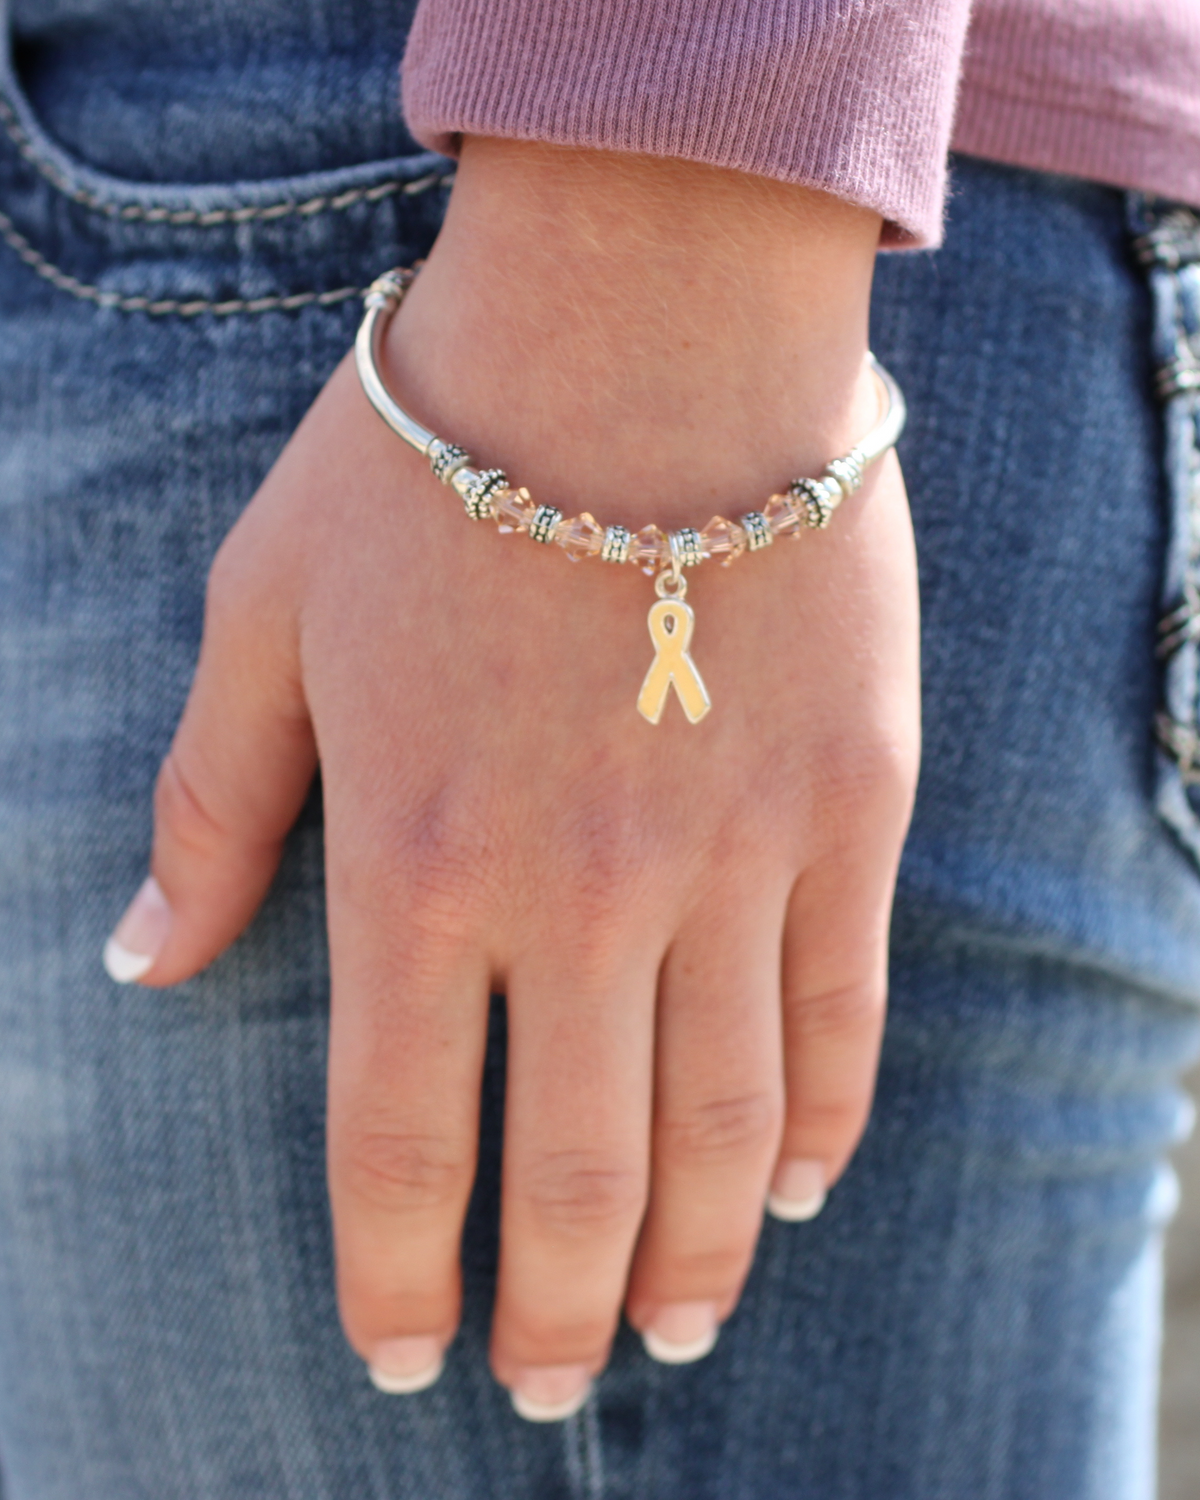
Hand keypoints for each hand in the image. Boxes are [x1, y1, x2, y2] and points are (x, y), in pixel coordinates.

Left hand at [104, 141, 919, 1418]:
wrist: (642, 317)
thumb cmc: (435, 454)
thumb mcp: (266, 611)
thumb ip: (210, 803)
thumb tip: (144, 959)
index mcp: (414, 860)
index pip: (393, 1139)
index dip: (393, 1275)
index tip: (403, 1354)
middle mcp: (577, 893)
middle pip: (567, 1174)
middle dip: (545, 1312)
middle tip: (540, 1388)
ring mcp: (730, 856)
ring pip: (717, 1127)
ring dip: (687, 1259)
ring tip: (667, 1333)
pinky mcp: (846, 806)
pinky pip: (840, 1011)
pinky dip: (818, 1122)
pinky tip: (795, 1189)